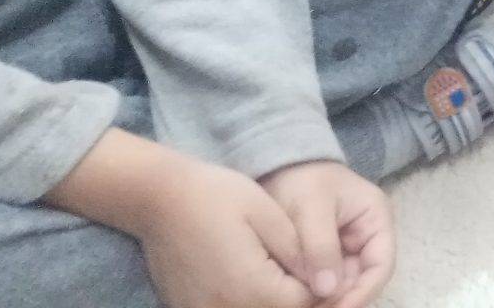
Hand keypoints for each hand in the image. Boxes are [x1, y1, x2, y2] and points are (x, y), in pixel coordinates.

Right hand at [45, 131, 310, 307]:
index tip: (334, 264)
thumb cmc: (217, 196)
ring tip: (288, 271)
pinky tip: (260, 277)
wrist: (159, 199)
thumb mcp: (268, 215)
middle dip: (301, 296)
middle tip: (311, 268)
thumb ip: (299, 252)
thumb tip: (326, 281)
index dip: (323, 285)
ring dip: (278, 298)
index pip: (304, 302)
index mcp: (252, 288)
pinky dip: (252, 300)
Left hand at [260, 161, 395, 307]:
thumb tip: (329, 290)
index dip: (363, 292)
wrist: (278, 167)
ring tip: (305, 306)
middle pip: (364, 280)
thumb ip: (321, 246)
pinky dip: (315, 293)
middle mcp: (368, 237)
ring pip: (345, 284)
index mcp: (376, 219)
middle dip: (342, 299)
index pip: (381, 265)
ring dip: (329, 298)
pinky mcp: (327, 255)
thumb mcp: (311, 207)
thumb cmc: (302, 179)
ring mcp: (348, 248)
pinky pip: (327, 281)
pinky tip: (300, 299)